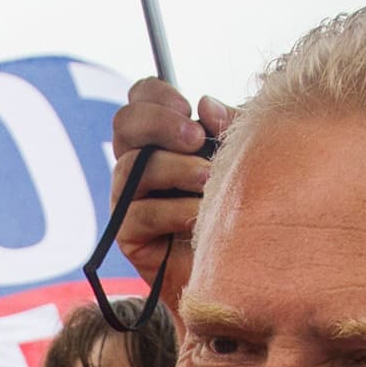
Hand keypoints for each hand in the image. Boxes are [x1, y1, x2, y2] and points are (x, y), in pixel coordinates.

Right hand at [108, 76, 233, 314]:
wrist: (240, 272)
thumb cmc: (242, 207)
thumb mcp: (241, 157)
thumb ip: (228, 127)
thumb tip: (205, 105)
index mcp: (159, 138)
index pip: (139, 99)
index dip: (155, 94)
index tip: (188, 107)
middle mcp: (137, 164)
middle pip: (124, 123)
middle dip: (160, 123)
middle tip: (196, 138)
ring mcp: (127, 199)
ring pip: (134, 166)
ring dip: (176, 169)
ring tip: (209, 181)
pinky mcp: (128, 235)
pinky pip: (140, 213)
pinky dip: (175, 211)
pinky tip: (200, 217)